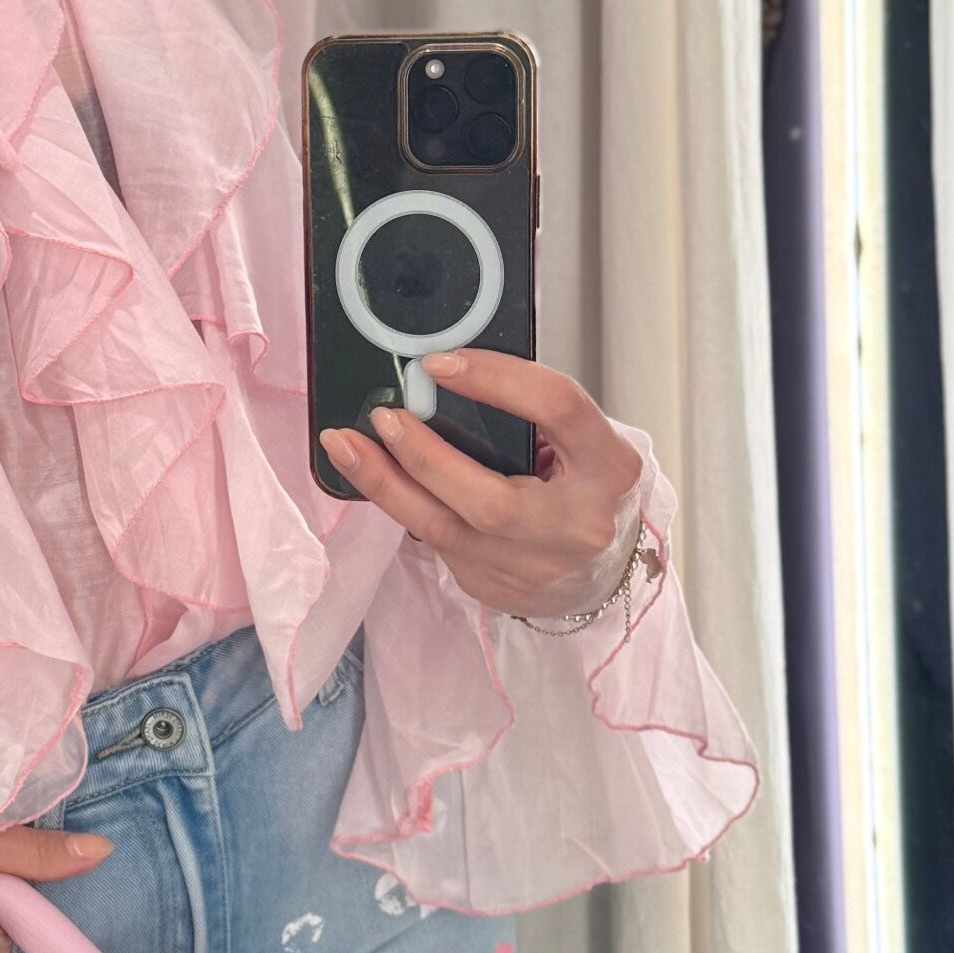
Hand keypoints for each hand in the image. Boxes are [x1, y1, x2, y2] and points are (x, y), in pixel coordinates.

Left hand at [319, 349, 645, 621]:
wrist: (601, 569)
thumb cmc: (582, 486)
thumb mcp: (579, 443)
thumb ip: (528, 414)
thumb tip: (439, 379)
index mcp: (609, 467)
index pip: (556, 408)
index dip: (495, 379)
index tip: (437, 364)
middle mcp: (578, 525)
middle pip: (490, 499)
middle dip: (423, 456)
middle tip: (382, 417)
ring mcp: (536, 567)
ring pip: (445, 529)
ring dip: (385, 485)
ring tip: (344, 446)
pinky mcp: (497, 588)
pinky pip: (435, 543)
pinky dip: (401, 505)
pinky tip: (375, 478)